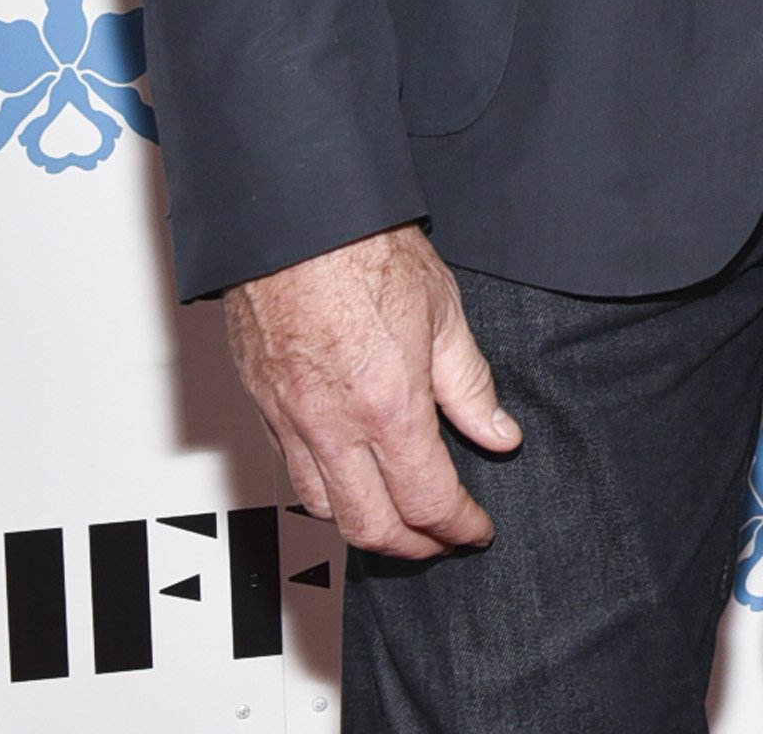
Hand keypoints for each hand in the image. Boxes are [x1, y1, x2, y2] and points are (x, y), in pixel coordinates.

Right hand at [224, 224, 519, 558]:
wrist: (298, 215)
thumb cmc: (364, 247)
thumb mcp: (443, 311)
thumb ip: (470, 386)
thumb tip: (499, 435)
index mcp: (388, 405)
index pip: (429, 501)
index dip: (459, 527)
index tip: (476, 529)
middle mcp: (334, 425)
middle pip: (372, 527)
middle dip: (415, 546)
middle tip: (443, 538)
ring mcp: (291, 419)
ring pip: (324, 511)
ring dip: (366, 527)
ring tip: (399, 517)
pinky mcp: (262, 405)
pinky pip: (291, 473)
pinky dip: (325, 493)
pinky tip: (348, 479)